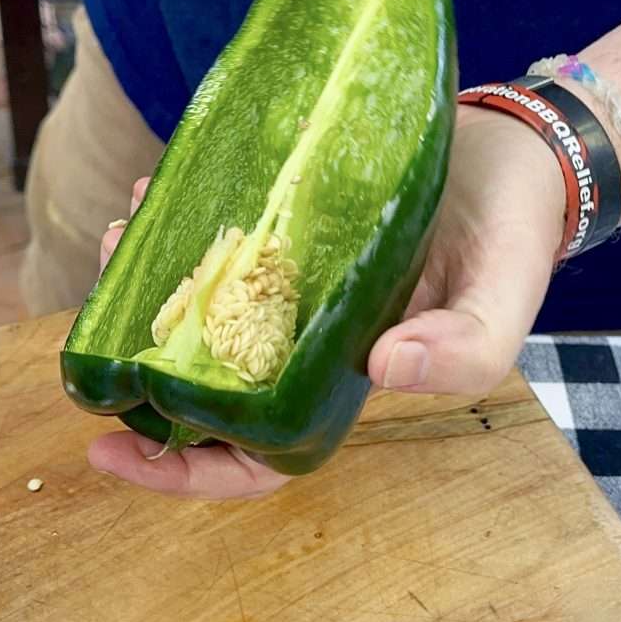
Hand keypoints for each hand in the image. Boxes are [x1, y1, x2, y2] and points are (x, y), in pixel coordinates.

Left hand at [89, 109, 564, 496]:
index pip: (257, 451)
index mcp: (343, 374)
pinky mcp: (285, 217)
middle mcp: (304, 333)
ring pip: (197, 301)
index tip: (111, 452)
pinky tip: (157, 189)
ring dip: (147, 280)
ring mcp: (290, 275)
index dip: (186, 470)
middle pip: (205, 374)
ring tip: (124, 235)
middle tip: (106, 309)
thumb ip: (466, 351)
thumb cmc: (511, 235)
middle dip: (143, 355)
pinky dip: (177, 217)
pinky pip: (215, 231)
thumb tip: (385, 369)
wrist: (514, 150)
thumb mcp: (504, 300)